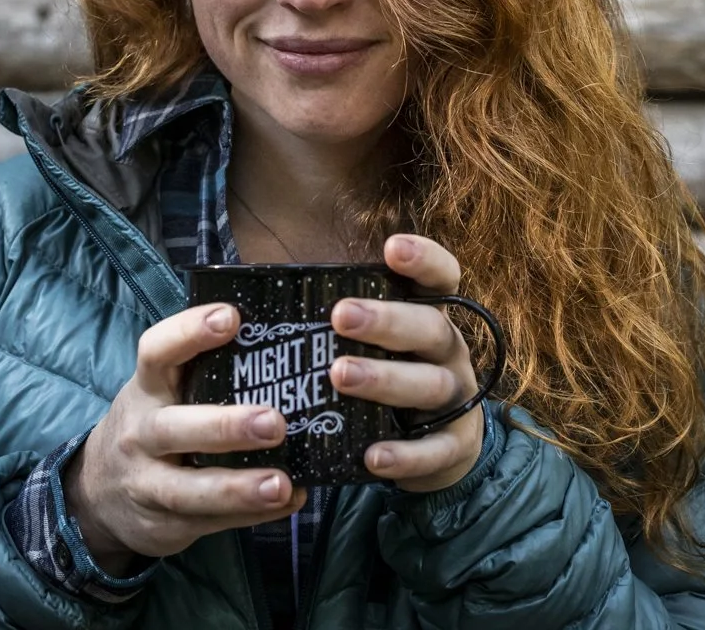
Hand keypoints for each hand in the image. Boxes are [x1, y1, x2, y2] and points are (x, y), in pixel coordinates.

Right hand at [61, 303, 306, 573]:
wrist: (95, 495)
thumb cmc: (152, 427)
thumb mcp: (161, 394)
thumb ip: (205, 374)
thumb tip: (287, 349)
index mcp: (146, 390)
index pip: (156, 352)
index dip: (190, 332)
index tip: (232, 317)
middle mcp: (141, 434)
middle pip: (174, 429)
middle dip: (225, 427)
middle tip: (275, 423)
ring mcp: (148, 483)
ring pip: (189, 490)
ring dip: (239, 488)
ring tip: (282, 484)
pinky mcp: (164, 525)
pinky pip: (211, 522)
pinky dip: (252, 515)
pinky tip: (290, 501)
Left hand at [329, 233, 485, 492]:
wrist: (434, 448)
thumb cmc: (385, 378)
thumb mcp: (371, 344)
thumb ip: (333, 319)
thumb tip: (249, 298)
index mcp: (429, 316)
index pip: (440, 277)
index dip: (424, 259)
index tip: (392, 248)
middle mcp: (449, 351)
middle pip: (431, 327)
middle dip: (386, 321)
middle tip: (340, 315)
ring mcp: (456, 398)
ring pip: (430, 385)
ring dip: (385, 380)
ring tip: (340, 375)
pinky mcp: (455, 446)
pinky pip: (435, 450)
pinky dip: (405, 455)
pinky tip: (372, 456)